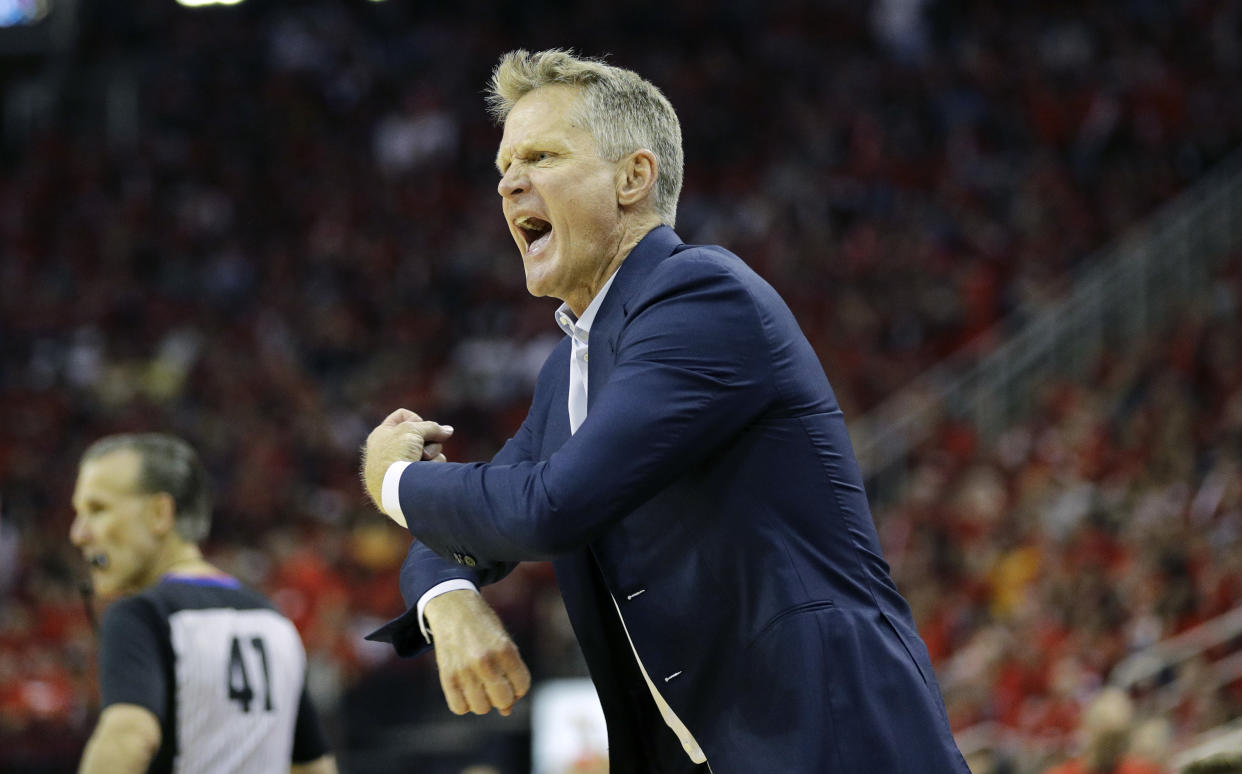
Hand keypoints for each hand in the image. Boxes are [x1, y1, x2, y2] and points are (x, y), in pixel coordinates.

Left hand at [361, 408, 453, 518]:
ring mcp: (402, 466)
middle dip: (428, 438)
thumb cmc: (395, 453)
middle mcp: (391, 450)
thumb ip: (432, 427)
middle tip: (422, 445)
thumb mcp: (412, 430)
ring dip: (431, 452)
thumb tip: (448, 430)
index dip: (414, 418)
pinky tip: (425, 472)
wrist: (392, 487)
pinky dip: (432, 467)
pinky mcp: (414, 480)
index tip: (417, 426)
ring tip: (421, 460)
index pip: (402, 416)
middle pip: (421, 434)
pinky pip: (431, 467)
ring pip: (429, 451)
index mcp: (382, 435)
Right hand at [425, 589, 531, 715]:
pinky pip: (459, 708)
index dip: (519, 687)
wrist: (453, 607)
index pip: (521, 685)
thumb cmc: (484, 627)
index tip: (512, 680)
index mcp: (505, 650)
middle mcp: (485, 662)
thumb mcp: (503, 642)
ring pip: (481, 708)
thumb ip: (510, 674)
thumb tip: (507, 711)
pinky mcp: (447, 676)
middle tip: (496, 684)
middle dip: (503, 697)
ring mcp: (464, 670)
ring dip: (484, 701)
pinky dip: (464, 704)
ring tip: (480, 685)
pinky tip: (466, 690)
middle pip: (502, 701)